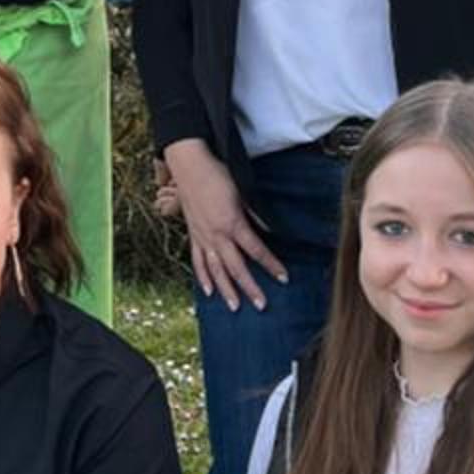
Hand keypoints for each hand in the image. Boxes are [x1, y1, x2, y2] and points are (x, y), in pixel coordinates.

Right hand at [163, 141, 287, 313]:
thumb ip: (255, 214)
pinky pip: (198, 261)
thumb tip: (270, 231)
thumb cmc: (218, 175)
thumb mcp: (242, 192)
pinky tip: (209, 292)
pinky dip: (203, 278)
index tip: (283, 278)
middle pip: (236, 267)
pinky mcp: (193, 235)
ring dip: (226, 290)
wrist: (190, 166)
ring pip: (216, 270)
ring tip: (235, 307)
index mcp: (233, 223)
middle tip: (261, 305)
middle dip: (250, 287)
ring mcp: (203, 237)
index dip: (271, 265)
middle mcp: (217, 234)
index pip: (256, 250)